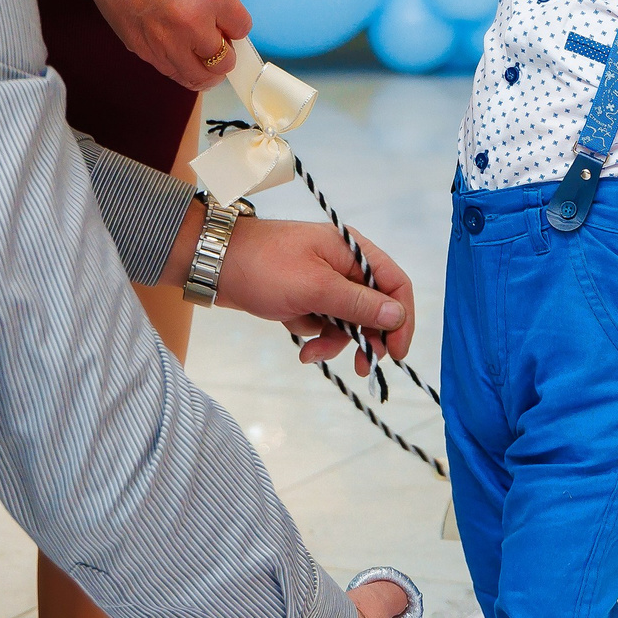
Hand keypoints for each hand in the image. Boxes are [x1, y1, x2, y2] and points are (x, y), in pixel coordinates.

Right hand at [26, 0, 246, 88]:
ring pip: (197, 77)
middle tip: (217, 44)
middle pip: (223, 62)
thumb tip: (219, 18)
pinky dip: (178, 65)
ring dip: (203, 68)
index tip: (228, 23)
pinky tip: (176, 51)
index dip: (235, 26)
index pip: (241, 29)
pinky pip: (170, 70)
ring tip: (200, 57)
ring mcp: (166, 42)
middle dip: (224, 54)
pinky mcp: (143, 50)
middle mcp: (193, 24)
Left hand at [210, 215, 415, 370]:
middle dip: (368, 338)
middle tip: (361, 366)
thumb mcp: (315, 288)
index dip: (402, 319)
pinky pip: (325, 324)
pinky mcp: (306, 298)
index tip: (397, 352)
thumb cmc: (265, 267)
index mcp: (353, 251)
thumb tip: (398, 315)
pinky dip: (316, 338)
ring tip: (313, 354)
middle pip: (374, 307)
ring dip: (336, 342)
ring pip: (349, 321)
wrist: (215, 265)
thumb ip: (358, 303)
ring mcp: (324, 282)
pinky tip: (300, 345)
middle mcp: (344, 265)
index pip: (396, 284)